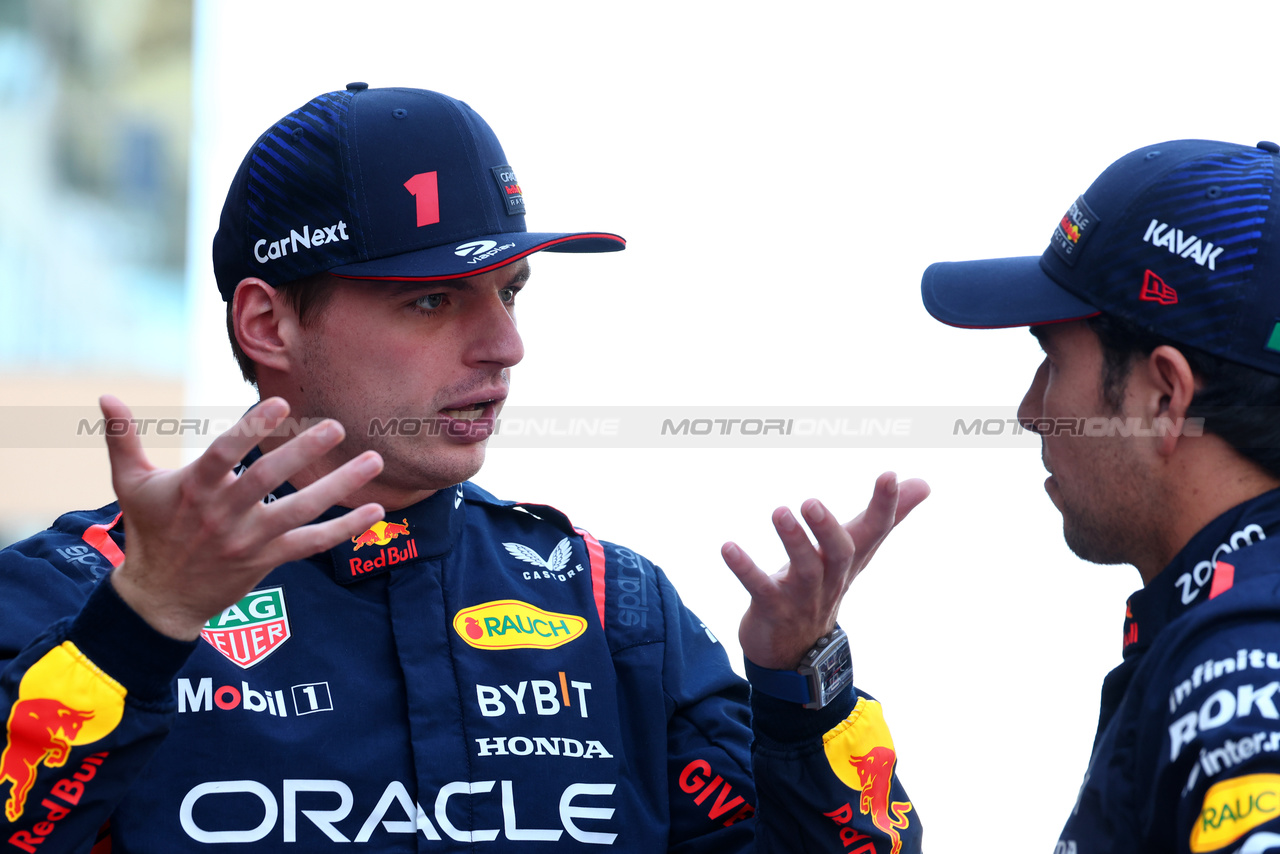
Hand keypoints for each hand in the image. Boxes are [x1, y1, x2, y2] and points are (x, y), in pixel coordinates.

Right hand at [102, 395, 385, 640]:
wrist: (159, 599)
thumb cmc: (148, 532)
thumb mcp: (130, 484)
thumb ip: (123, 439)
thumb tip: (105, 396)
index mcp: (194, 488)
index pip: (225, 453)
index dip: (251, 429)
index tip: (279, 403)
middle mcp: (224, 514)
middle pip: (268, 479)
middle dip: (303, 453)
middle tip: (336, 427)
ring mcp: (249, 539)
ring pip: (300, 511)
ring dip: (340, 487)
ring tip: (373, 460)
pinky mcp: (268, 560)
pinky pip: (312, 544)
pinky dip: (345, 529)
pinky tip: (376, 511)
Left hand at [722, 472, 929, 669]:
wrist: (796, 653)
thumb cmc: (825, 588)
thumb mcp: (856, 552)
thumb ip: (884, 517)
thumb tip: (923, 483)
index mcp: (849, 560)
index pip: (875, 530)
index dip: (886, 505)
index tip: (889, 475)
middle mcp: (831, 578)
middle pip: (841, 553)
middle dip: (829, 528)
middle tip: (811, 501)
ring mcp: (802, 596)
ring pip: (804, 569)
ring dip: (793, 541)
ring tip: (779, 512)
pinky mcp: (772, 609)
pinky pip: (760, 588)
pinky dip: (745, 568)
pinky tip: (727, 547)